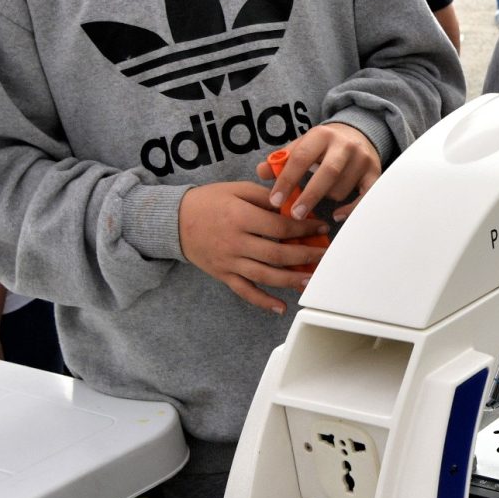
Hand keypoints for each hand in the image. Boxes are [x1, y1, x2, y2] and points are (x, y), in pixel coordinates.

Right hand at [180, 182, 329, 314]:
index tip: (321, 227)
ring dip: (291, 280)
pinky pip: (245, 292)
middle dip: (305, 256)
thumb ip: (264, 197)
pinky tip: (281, 308)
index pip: (280, 227)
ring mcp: (229, 262)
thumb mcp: (236, 190)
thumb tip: (292, 205)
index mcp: (240, 218)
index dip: (304, 229)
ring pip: (265, 276)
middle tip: (324, 255)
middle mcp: (235, 243)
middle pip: (277, 254)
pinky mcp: (223, 275)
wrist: (174, 221)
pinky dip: (263, 301)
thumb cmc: (208, 202)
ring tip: (311, 280)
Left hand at [266, 122, 380, 220]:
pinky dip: (350, 209)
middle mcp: (344, 145)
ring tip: (322, 193)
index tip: (275, 200)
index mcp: (321, 135)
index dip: (286, 180)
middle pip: (327, 173)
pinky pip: (364, 197)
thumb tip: (262, 172)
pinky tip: (337, 215)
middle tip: (294, 214)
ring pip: (341, 189)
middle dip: (310, 196)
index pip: (301, 158)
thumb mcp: (301, 146)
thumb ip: (281, 160)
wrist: (358, 132)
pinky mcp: (374, 173)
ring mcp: (362, 159)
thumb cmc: (323, 146)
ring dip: (327, 198)